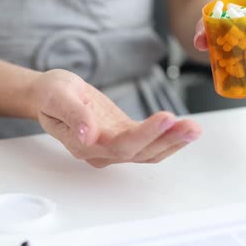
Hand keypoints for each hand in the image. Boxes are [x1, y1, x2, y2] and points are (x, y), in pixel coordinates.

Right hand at [30, 70, 201, 167]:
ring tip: (194, 129)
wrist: (50, 95)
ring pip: (148, 151)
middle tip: (192, 127)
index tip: (166, 119)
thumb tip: (87, 134)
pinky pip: (150, 145)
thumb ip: (73, 115)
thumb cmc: (51, 93)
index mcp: (83, 144)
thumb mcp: (57, 95)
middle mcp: (101, 152)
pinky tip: (186, 129)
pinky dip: (168, 138)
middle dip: (167, 140)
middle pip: (139, 152)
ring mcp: (113, 147)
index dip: (144, 135)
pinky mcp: (124, 136)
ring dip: (173, 142)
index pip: (118, 145)